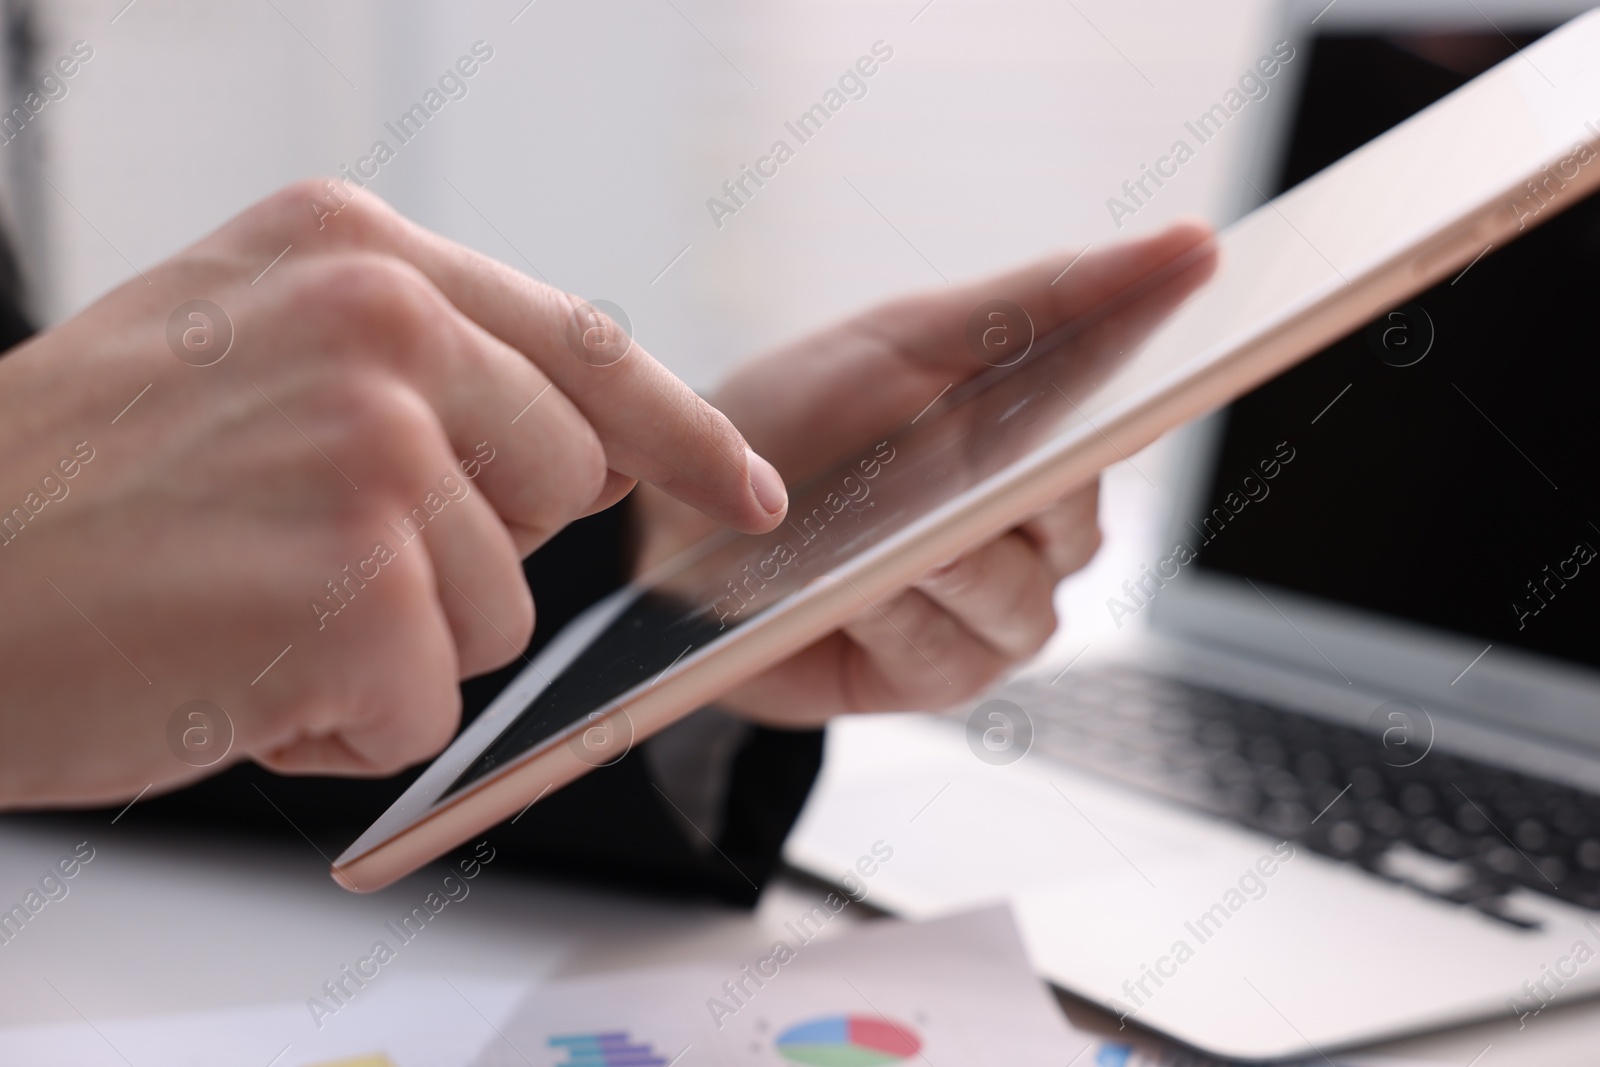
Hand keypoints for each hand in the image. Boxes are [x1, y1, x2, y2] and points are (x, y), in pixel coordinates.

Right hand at [0, 179, 789, 806]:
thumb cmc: (66, 488)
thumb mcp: (245, 352)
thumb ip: (419, 370)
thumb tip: (585, 449)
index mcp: (356, 252)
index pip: (585, 345)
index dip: (685, 432)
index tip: (750, 493)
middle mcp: (377, 322)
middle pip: (559, 492)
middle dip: (464, 559)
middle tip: (302, 556)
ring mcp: (373, 444)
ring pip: (497, 612)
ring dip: (386, 646)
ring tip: (243, 607)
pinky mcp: (354, 579)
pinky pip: (421, 704)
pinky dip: (332, 723)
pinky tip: (225, 669)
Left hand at [634, 222, 1214, 725]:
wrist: (678, 518)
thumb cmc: (800, 419)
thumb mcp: (912, 336)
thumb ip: (1042, 298)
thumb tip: (1184, 245)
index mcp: (1042, 442)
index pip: (1130, 414)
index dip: (1163, 375)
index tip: (1199, 324)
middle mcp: (1033, 535)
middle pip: (1080, 521)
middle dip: (1033, 489)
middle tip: (995, 457)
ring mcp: (989, 613)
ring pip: (1019, 597)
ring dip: (958, 562)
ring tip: (910, 533)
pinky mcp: (931, 675)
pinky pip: (944, 650)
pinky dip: (902, 613)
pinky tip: (859, 584)